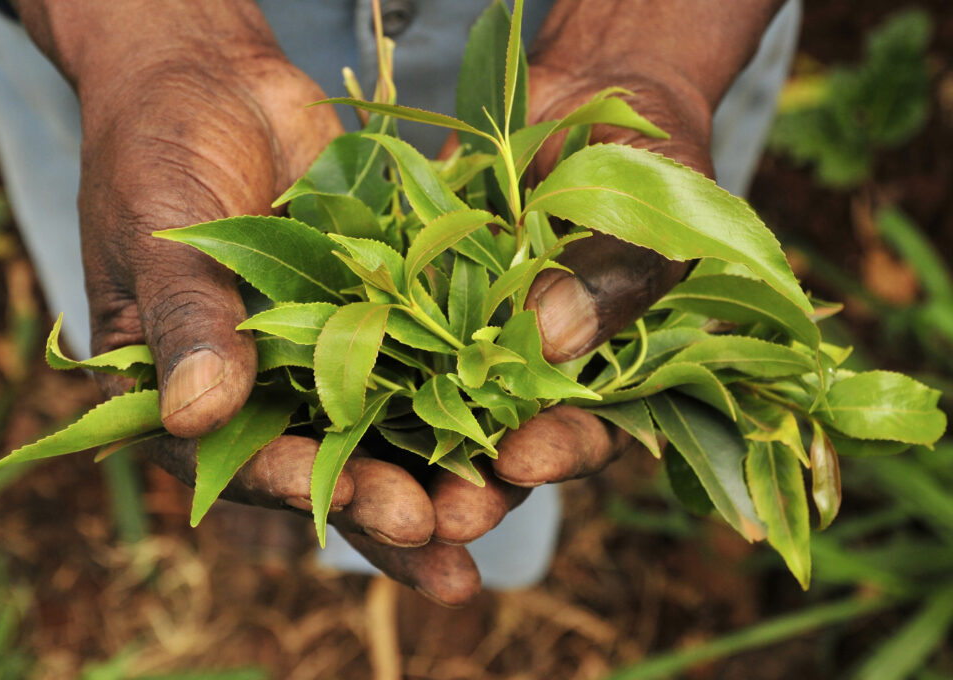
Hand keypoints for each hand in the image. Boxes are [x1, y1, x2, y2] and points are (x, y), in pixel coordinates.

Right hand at [63, 6, 481, 604]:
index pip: (246, 463)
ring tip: (494, 505)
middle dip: (391, 508)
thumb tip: (196, 415)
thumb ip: (184, 322)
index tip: (372, 508)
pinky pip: (433, 352)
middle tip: (450, 542)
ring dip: (442, 467)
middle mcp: (271, 390)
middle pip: (331, 469)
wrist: (216, 81)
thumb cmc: (156, 152)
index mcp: (197, 396)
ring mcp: (335, 352)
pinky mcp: (390, 310)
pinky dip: (473, 382)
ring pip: (393, 426)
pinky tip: (524, 417)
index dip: (307, 490)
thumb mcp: (158, 237)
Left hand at [398, 67, 713, 584]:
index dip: (556, 452)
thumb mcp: (655, 213)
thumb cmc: (652, 160)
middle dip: (466, 482)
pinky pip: (379, 325)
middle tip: (434, 513)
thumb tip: (554, 338)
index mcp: (598, 374)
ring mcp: (464, 333)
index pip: (582, 433)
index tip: (521, 460)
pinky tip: (320, 373)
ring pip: (424, 400)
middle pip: (493, 443)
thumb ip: (614, 277)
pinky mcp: (411, 291)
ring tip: (367, 479)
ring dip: (397, 444)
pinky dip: (353, 350)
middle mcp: (525, 368)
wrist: (592, 96)